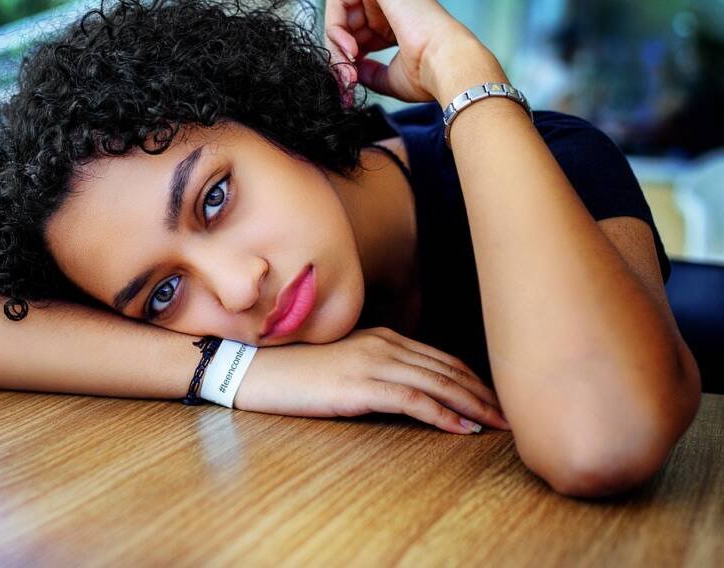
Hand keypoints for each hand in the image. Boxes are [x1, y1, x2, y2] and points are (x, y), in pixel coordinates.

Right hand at [233, 327, 509, 433]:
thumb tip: (408, 389)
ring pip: (438, 383)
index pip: (440, 358)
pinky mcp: (360, 386)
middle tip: (509, 415)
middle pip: (447, 369)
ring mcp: (373, 362)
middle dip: (482, 393)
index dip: (472, 378)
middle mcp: (384, 344)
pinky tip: (461, 430)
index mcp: (383, 336)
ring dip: (473, 406)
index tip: (493, 398)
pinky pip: (413, 400)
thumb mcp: (345, 362)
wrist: (257, 368)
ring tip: (497, 425)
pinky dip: (442, 415)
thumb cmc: (298, 370)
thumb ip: (378, 367)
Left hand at [323, 0, 502, 106]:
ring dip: (336, 47)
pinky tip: (349, 49)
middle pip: (344, 24)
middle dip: (338, 55)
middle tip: (345, 81)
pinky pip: (337, 0)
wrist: (444, 63)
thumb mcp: (389, 77)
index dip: (346, 61)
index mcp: (395, 19)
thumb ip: (368, 72)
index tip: (348, 84)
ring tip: (348, 70)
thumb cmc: (426, 74)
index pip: (355, 35)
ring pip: (338, 15)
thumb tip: (351, 71)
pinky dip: (335, 28)